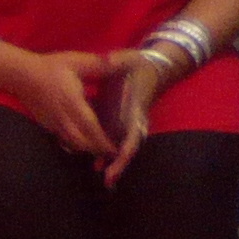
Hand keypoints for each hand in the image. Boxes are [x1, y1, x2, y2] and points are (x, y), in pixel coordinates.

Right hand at [0, 48, 113, 154]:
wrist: (22, 75)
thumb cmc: (51, 67)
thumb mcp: (77, 61)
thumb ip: (100, 64)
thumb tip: (123, 61)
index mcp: (73, 102)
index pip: (90, 126)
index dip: (103, 140)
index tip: (116, 146)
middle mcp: (63, 117)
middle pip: (82, 142)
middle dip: (98, 149)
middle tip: (113, 151)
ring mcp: (54, 125)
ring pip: (73, 145)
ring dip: (88, 149)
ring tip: (102, 149)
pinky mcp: (48, 127)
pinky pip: (65, 142)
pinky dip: (77, 146)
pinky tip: (85, 143)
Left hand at [95, 48, 171, 184]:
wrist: (146, 70)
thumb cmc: (137, 65)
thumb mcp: (129, 59)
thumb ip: (118, 59)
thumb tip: (108, 59)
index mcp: (135, 109)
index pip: (134, 132)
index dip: (128, 147)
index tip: (121, 157)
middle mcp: (131, 121)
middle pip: (127, 148)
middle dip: (119, 164)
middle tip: (109, 180)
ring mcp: (124, 124)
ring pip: (119, 148)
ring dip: (111, 162)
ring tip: (103, 178)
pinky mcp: (116, 123)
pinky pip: (110, 141)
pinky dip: (103, 152)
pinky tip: (92, 161)